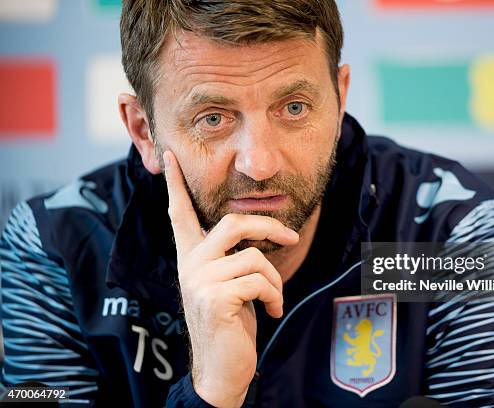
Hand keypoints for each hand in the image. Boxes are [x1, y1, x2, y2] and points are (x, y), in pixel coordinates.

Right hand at [163, 151, 298, 406]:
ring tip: (273, 299)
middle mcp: (190, 264)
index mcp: (191, 257)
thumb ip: (233, 257)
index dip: (177, 184)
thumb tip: (263, 233)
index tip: (171, 155)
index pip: (179, 214)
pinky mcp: (214, 297)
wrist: (222, 368)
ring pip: (255, 257)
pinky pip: (260, 280)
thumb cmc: (231, 322)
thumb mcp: (229, 284)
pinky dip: (275, 296)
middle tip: (291, 234)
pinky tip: (270, 312)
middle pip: (234, 223)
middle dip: (270, 227)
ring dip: (275, 280)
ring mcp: (199, 280)